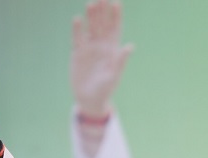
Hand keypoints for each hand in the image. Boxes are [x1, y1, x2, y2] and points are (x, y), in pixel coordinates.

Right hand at [71, 0, 133, 117]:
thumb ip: (120, 60)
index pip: (115, 29)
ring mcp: (89, 48)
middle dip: (103, 10)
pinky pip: (77, 38)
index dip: (116, 16)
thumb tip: (130, 46)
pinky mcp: (77, 53)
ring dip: (91, 16)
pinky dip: (77, 29)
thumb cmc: (105, 89)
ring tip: (91, 3)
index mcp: (112, 50)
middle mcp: (101, 46)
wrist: (89, 99)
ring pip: (90, 28)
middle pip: (102, 24)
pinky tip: (78, 19)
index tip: (117, 2)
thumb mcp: (113, 75)